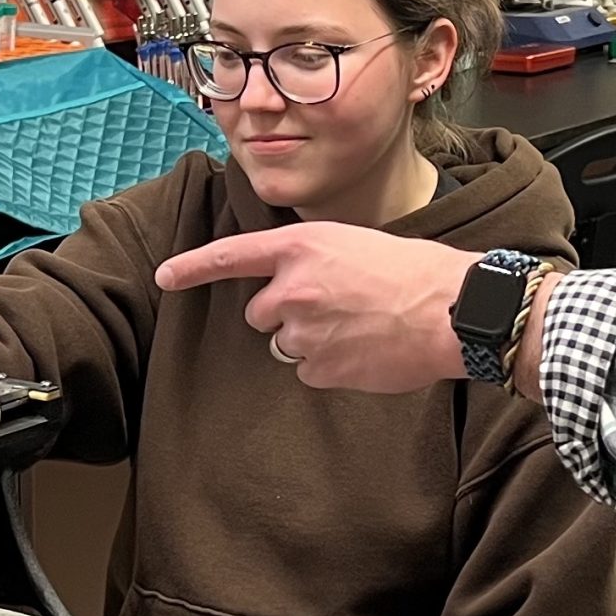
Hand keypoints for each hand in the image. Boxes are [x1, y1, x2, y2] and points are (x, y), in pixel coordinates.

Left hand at [155, 226, 477, 392]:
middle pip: (259, 313)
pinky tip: (363, 350)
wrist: (450, 311)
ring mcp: (303, 331)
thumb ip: (310, 262)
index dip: (192, 267)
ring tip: (357, 328)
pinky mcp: (318, 368)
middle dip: (286, 315)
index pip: (231, 256)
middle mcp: (292, 287)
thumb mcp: (351, 244)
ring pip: (284, 344)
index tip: (164, 277)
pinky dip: (330, 366)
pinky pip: (307, 371)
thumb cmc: (412, 271)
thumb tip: (291, 290)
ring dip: (311, 341)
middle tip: (335, 308)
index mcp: (300, 247)